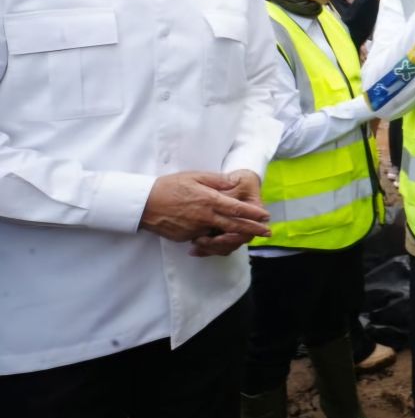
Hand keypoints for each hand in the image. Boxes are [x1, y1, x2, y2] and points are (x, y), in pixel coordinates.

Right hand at [140, 171, 270, 244]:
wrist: (144, 203)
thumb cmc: (170, 186)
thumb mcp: (195, 176)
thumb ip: (216, 180)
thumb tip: (233, 182)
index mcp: (209, 200)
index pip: (237, 209)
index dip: (254, 214)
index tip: (266, 216)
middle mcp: (205, 217)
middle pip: (235, 226)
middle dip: (253, 230)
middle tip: (268, 233)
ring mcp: (196, 229)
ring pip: (221, 236)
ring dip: (236, 237)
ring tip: (248, 237)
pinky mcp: (187, 237)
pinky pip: (205, 240)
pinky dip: (214, 240)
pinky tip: (222, 239)